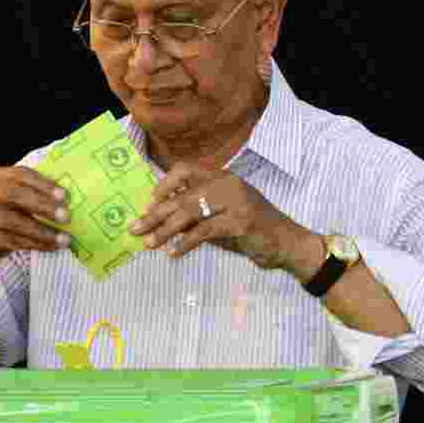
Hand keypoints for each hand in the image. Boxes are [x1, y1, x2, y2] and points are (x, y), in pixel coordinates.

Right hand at [0, 166, 71, 280]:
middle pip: (14, 195)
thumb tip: (67, 199)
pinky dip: (34, 244)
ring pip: (13, 221)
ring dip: (43, 231)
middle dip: (43, 205)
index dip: (43, 184)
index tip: (66, 196)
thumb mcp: (11, 206)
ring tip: (65, 239)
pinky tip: (51, 247)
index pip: (19, 175)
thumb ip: (31, 197)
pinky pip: (9, 241)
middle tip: (67, 216)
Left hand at [128, 162, 311, 269]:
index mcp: (222, 178)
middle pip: (182, 196)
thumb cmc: (252, 231)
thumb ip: (197, 215)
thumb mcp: (221, 218)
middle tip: (136, 229)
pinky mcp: (240, 221)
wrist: (288, 244)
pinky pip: (205, 231)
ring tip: (149, 243)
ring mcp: (235, 201)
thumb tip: (162, 218)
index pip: (186, 169)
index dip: (164, 184)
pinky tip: (173, 253)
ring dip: (165, 230)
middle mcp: (227, 184)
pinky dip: (186, 242)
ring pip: (190, 212)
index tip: (149, 203)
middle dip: (156, 214)